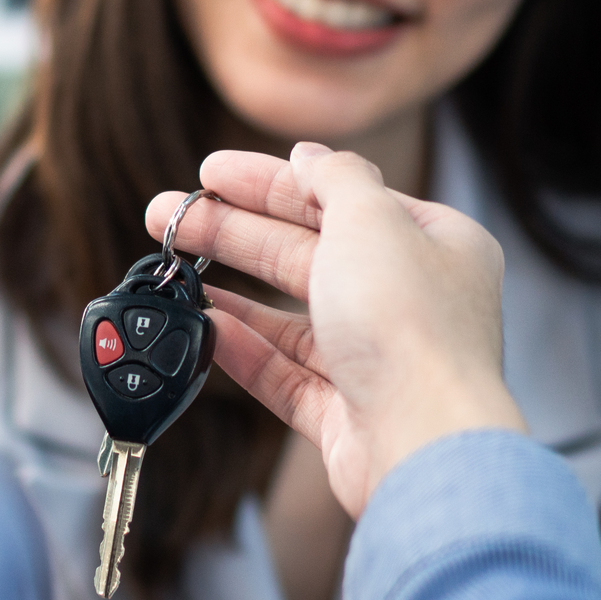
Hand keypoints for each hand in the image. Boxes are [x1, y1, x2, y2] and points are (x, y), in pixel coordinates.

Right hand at [145, 143, 526, 514]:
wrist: (423, 442)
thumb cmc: (411, 328)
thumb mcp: (371, 220)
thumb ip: (334, 179)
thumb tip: (309, 156)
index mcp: (433, 244)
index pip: (339, 198)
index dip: (269, 182)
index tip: (210, 172)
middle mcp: (409, 300)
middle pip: (305, 253)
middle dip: (232, 231)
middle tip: (167, 215)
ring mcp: (377, 359)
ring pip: (291, 316)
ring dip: (230, 289)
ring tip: (173, 269)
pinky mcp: (348, 413)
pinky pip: (286, 374)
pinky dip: (244, 348)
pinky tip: (205, 324)